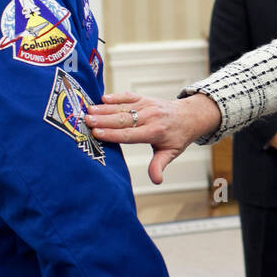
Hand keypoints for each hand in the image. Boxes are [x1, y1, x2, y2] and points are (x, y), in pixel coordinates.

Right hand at [85, 91, 221, 183]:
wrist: (189, 116)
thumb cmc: (177, 137)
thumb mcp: (170, 153)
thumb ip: (159, 165)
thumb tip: (156, 180)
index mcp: (155, 132)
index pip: (130, 134)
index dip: (112, 134)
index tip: (96, 133)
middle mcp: (150, 117)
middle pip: (123, 119)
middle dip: (104, 120)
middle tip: (87, 120)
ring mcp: (147, 106)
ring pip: (123, 107)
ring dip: (105, 108)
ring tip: (88, 110)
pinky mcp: (144, 98)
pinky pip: (129, 96)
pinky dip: (116, 97)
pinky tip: (103, 98)